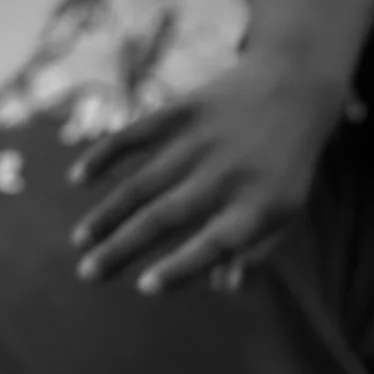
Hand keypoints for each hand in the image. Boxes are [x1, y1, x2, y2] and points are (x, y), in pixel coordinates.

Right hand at [70, 57, 339, 293]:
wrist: (295, 87)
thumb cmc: (283, 167)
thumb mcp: (284, 212)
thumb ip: (254, 249)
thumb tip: (221, 286)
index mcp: (259, 207)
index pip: (214, 245)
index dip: (180, 268)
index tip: (145, 287)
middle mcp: (228, 174)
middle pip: (166, 218)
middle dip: (122, 248)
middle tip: (87, 275)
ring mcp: (203, 140)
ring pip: (143, 182)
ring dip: (107, 214)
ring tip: (79, 242)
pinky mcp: (185, 108)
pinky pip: (137, 135)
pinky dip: (106, 154)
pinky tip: (79, 178)